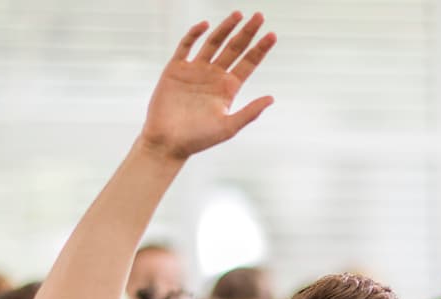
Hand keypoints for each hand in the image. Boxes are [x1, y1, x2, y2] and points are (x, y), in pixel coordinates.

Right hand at [139, 12, 276, 161]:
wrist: (167, 142)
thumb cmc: (198, 140)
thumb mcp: (228, 127)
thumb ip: (249, 112)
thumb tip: (271, 98)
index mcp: (228, 88)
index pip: (248, 63)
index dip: (260, 49)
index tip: (272, 35)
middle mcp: (214, 76)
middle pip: (234, 48)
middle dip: (247, 32)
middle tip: (259, 16)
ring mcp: (195, 71)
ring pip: (213, 43)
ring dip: (225, 28)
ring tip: (238, 14)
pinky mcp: (176, 69)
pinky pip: (186, 46)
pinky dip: (194, 34)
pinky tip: (205, 25)